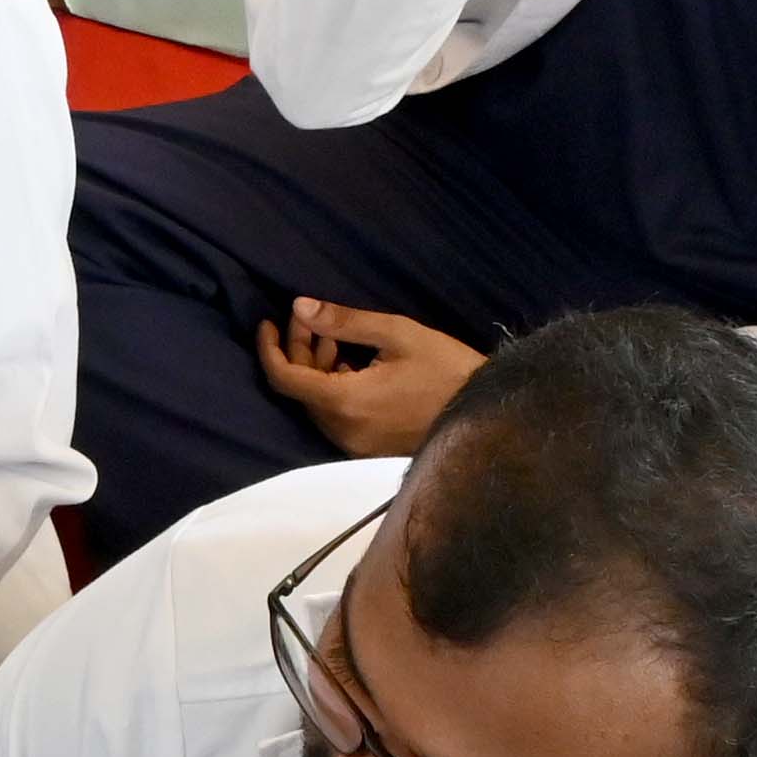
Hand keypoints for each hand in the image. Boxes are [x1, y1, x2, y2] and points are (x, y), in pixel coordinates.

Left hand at [258, 300, 482, 455]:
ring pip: (317, 404)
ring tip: (334, 336)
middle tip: (311, 319)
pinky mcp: (370, 449)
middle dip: (299, 351)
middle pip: (301, 390)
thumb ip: (345, 321)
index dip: (269, 348)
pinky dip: (333, 388)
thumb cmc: (446, 368)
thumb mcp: (397, 334)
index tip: (267, 321)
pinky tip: (350, 362)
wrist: (488, 415)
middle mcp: (345, 431)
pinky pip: (336, 417)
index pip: (285, 379)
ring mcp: (357, 445)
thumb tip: (300, 307)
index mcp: (346, 403)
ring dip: (316, 368)